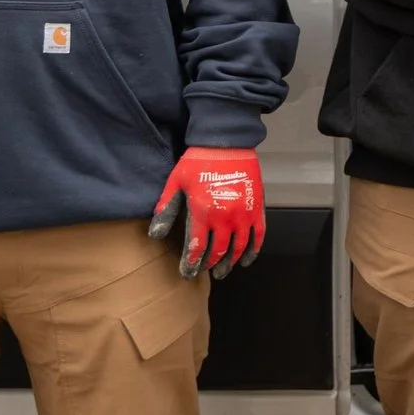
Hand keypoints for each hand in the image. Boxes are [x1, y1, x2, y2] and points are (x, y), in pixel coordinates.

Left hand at [148, 147, 265, 278]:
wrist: (226, 142)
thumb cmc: (198, 161)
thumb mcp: (176, 182)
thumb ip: (166, 209)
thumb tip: (155, 235)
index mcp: (203, 212)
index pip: (197, 248)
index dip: (191, 263)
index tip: (187, 273)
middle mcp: (225, 217)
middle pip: (218, 251)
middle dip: (209, 265)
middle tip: (203, 272)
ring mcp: (244, 213)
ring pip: (238, 248)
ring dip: (230, 262)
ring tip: (222, 271)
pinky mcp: (257, 207)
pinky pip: (258, 235)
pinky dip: (253, 251)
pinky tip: (246, 260)